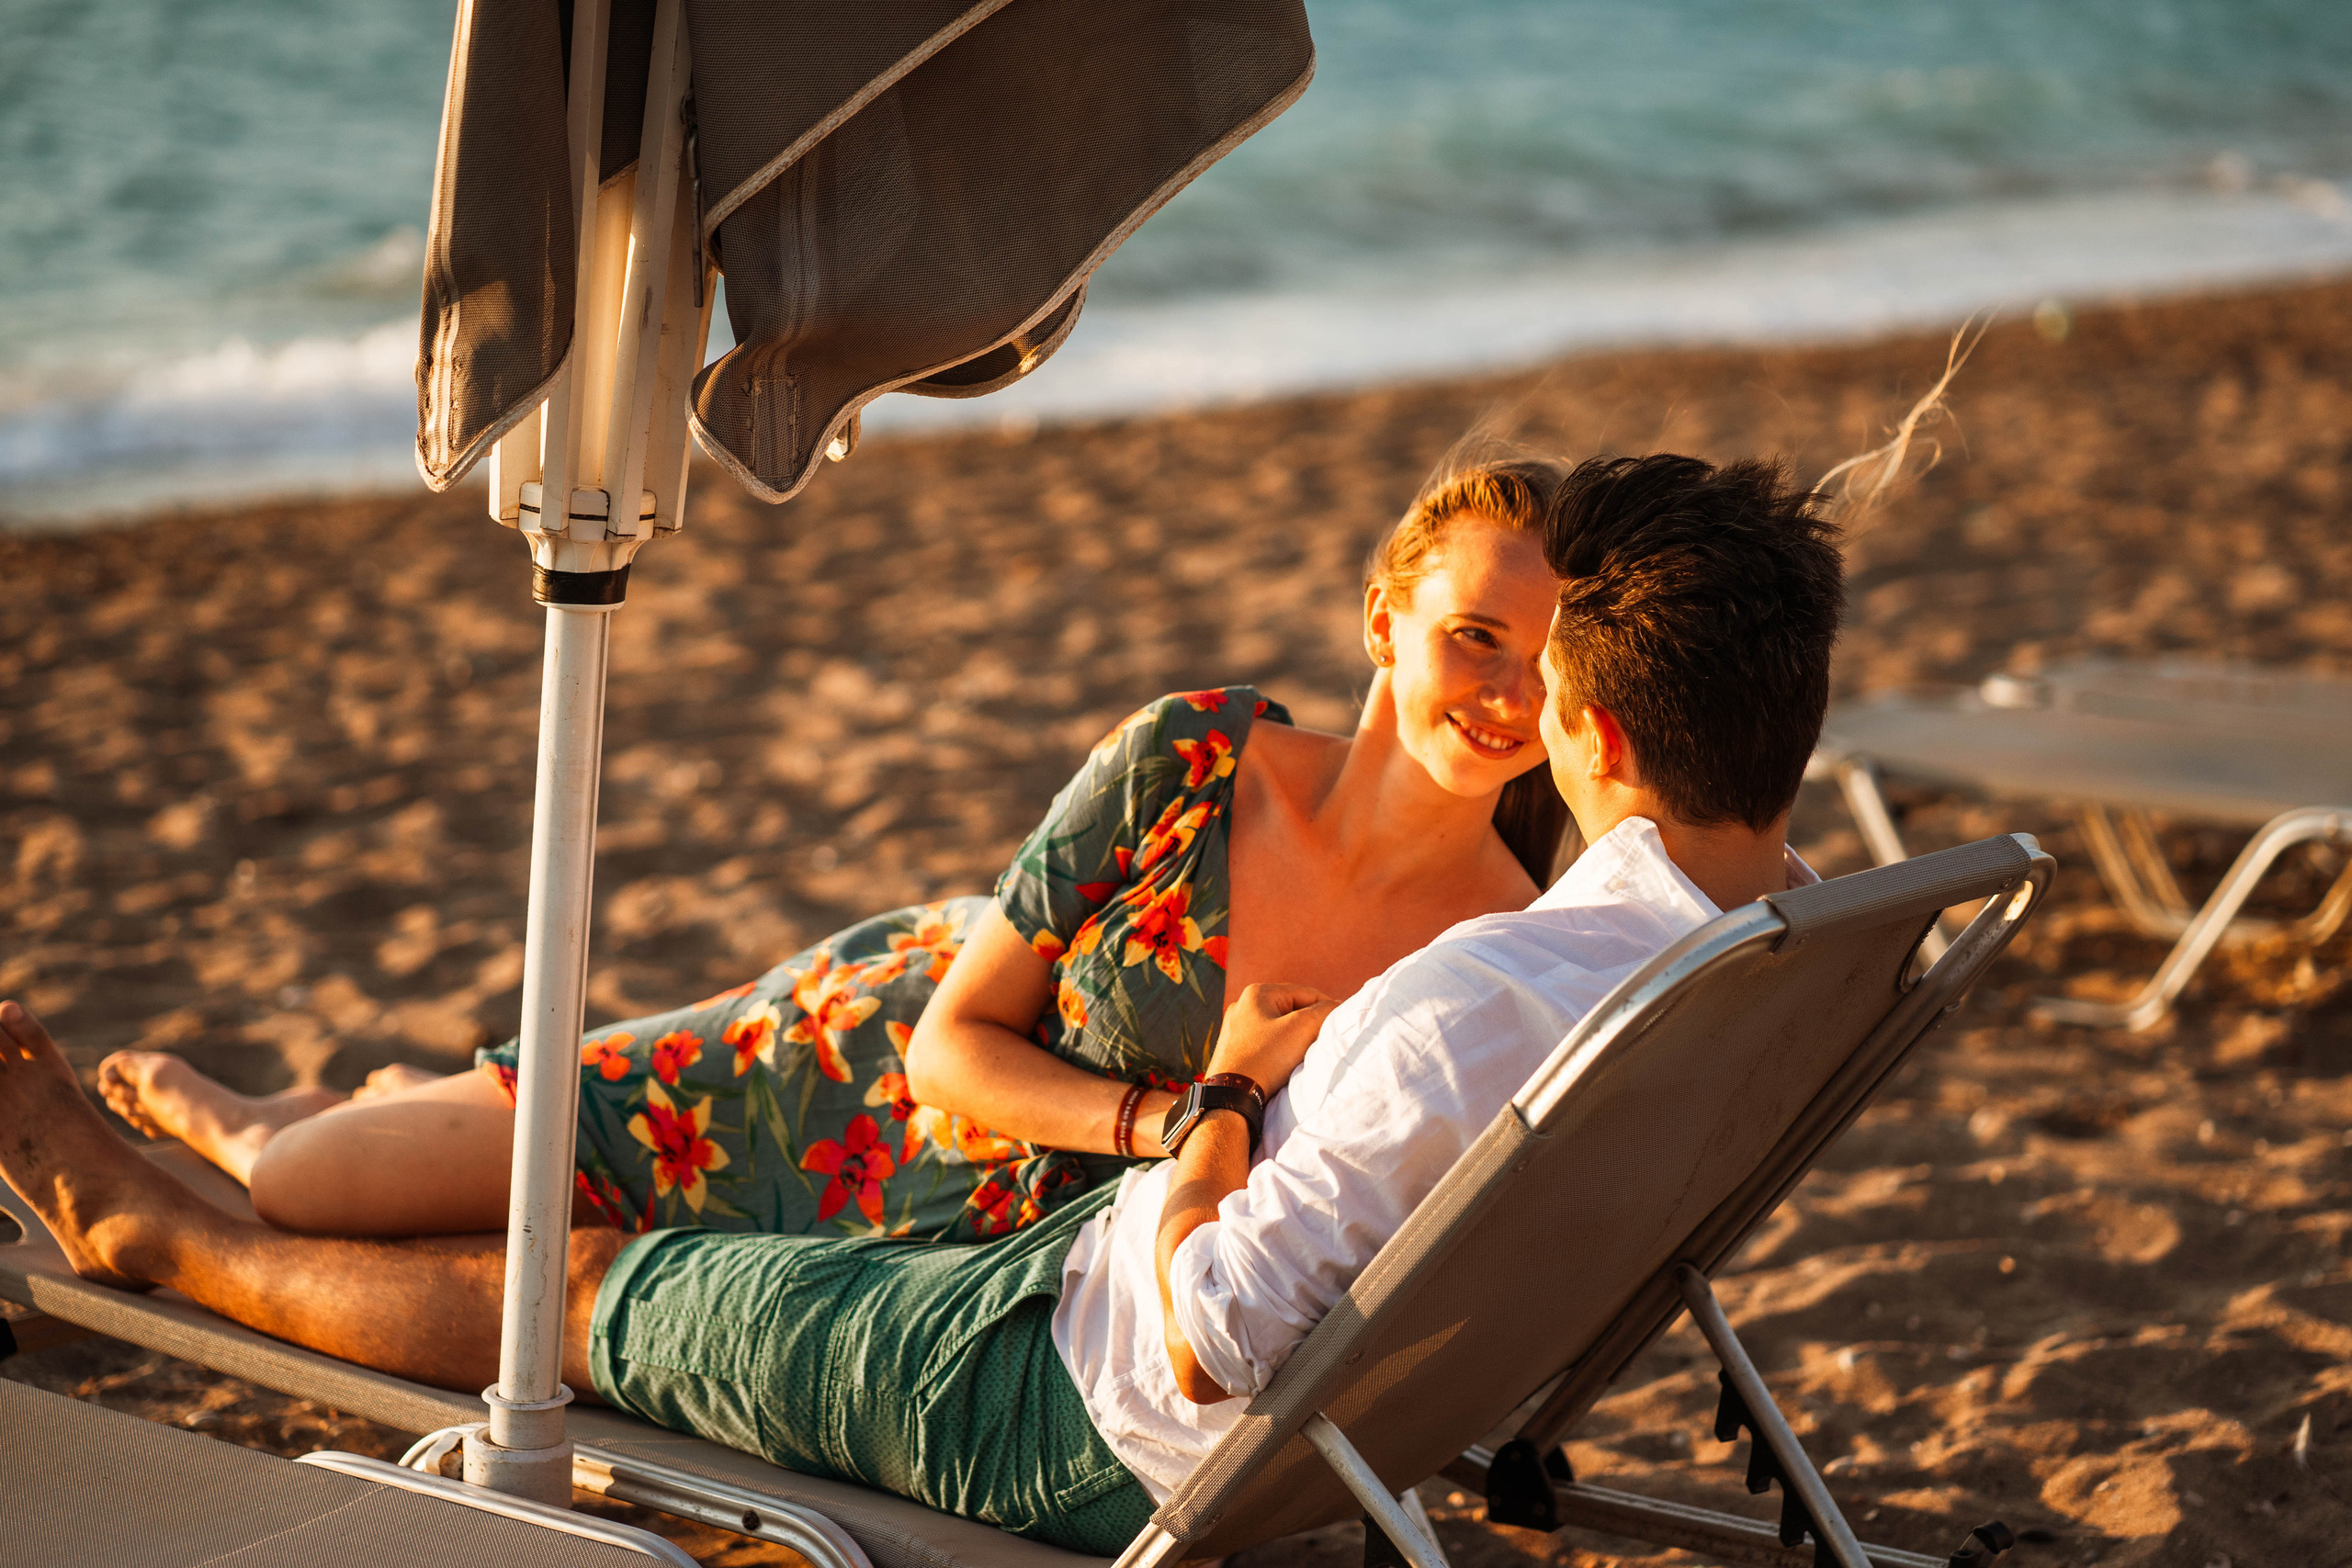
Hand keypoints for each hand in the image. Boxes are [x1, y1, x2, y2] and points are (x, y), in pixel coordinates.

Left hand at [1207, 983, 1336, 1095]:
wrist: (1232, 1096)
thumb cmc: (1265, 1058)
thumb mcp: (1301, 1029)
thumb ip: (1324, 1011)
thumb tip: (1339, 1006)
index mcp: (1257, 992)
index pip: (1307, 993)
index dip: (1328, 1008)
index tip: (1340, 1027)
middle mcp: (1243, 1006)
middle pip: (1292, 1010)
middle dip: (1310, 1024)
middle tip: (1323, 1042)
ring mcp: (1236, 1028)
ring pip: (1279, 1027)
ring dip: (1296, 1038)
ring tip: (1305, 1054)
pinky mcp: (1235, 1049)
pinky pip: (1266, 1042)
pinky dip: (1280, 1049)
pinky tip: (1286, 1063)